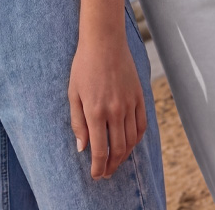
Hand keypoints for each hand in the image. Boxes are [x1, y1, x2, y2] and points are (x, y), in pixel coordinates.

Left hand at [68, 36, 146, 178]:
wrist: (104, 40)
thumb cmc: (84, 65)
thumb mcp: (73, 93)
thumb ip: (77, 123)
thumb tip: (82, 148)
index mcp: (95, 111)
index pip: (100, 151)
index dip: (98, 167)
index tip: (95, 175)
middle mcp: (115, 110)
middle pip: (117, 150)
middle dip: (111, 166)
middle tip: (105, 173)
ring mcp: (129, 103)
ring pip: (131, 140)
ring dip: (124, 156)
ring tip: (116, 161)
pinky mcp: (139, 96)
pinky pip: (141, 125)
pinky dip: (136, 139)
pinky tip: (129, 143)